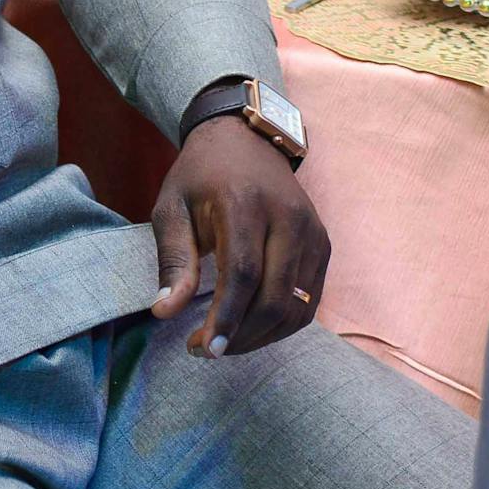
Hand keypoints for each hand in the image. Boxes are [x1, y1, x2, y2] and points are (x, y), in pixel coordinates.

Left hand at [149, 117, 329, 356]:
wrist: (245, 139)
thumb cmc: (201, 175)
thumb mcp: (172, 208)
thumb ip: (173, 260)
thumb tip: (165, 313)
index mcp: (245, 203)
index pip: (244, 274)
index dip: (226, 318)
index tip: (203, 349)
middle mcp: (288, 218)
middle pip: (275, 297)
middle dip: (241, 335)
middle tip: (206, 349)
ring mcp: (312, 232)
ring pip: (297, 306)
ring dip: (262, 336)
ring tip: (226, 341)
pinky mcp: (323, 244)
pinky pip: (311, 300)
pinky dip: (284, 323)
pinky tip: (253, 327)